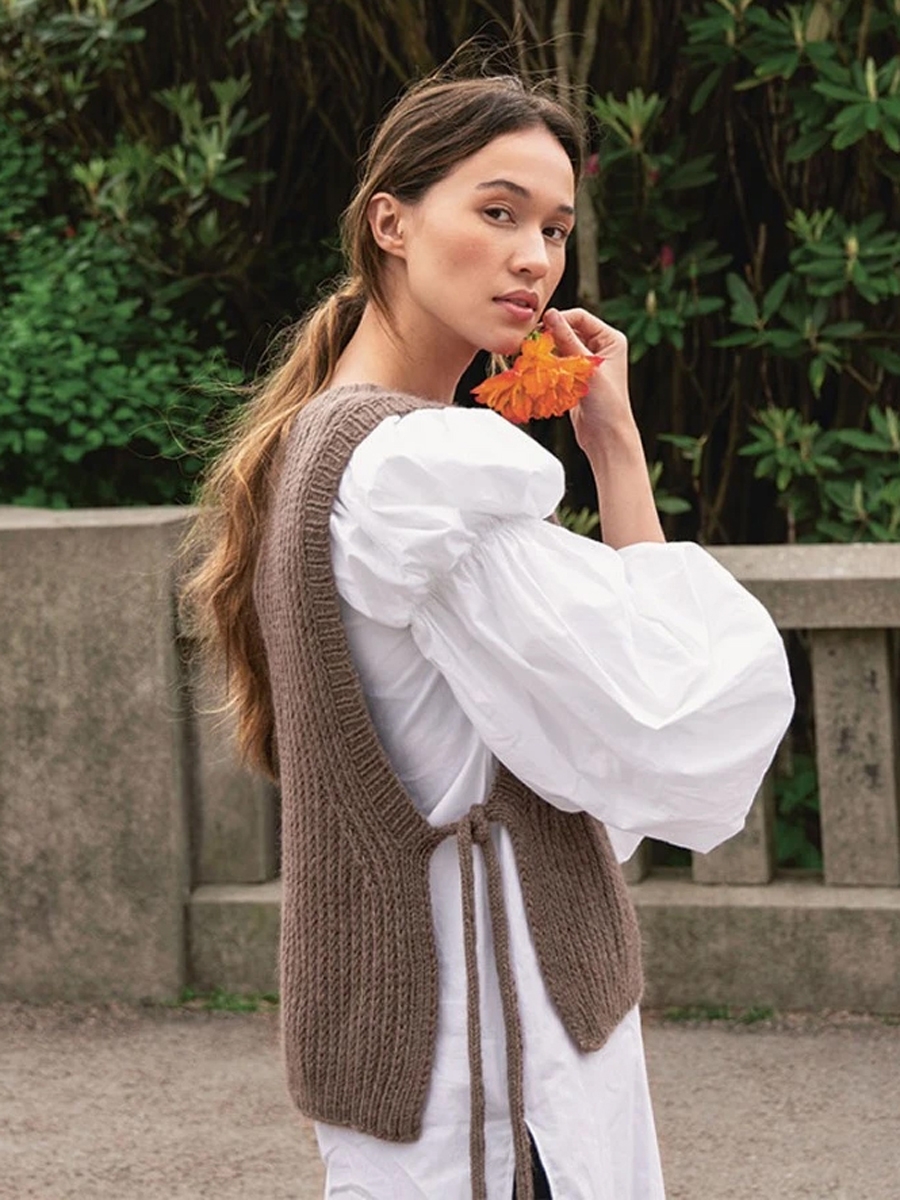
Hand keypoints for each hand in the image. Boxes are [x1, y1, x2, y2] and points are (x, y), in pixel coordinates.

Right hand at [542, 308, 635, 453]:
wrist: (606, 438)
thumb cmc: (607, 405)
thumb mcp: (587, 368)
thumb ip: (568, 341)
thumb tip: (551, 315)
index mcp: (611, 339)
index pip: (580, 317)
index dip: (560, 320)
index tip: (540, 329)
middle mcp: (600, 347)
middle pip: (568, 330)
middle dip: (551, 337)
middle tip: (533, 346)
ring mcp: (587, 362)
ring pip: (560, 347)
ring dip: (547, 352)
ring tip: (535, 360)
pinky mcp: (575, 376)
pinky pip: (557, 362)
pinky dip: (547, 365)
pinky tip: (539, 371)